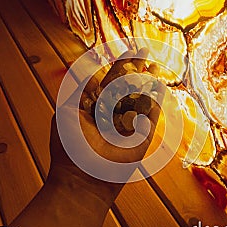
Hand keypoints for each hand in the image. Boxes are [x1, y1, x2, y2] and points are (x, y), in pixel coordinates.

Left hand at [48, 48, 162, 202]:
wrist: (82, 178)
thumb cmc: (69, 146)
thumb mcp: (67, 111)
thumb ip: (79, 89)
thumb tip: (90, 68)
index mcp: (95, 104)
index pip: (110, 78)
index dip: (120, 63)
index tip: (129, 49)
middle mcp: (113, 112)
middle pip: (129, 84)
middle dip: (137, 67)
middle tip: (145, 50)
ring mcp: (129, 123)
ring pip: (142, 97)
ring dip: (149, 80)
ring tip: (155, 66)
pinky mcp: (142, 136)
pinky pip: (151, 115)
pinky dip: (156, 100)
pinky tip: (160, 86)